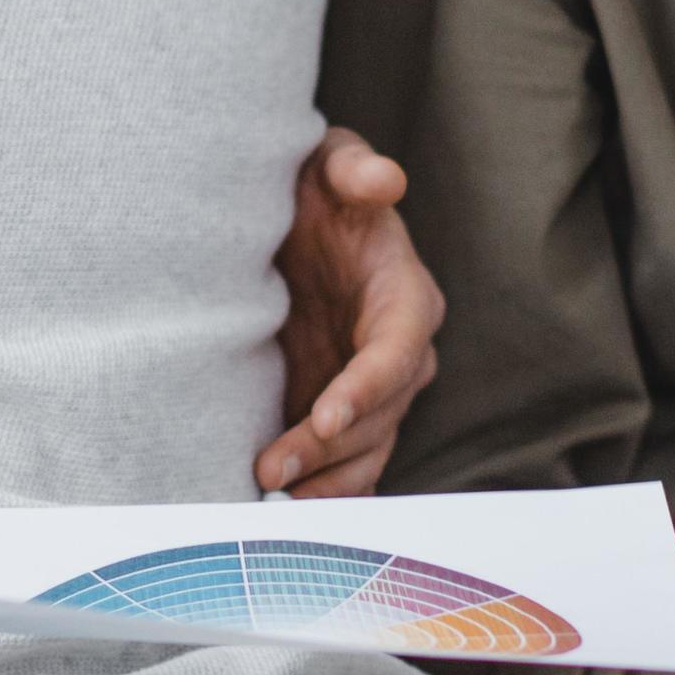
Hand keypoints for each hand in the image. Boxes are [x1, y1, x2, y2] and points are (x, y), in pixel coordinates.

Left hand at [258, 127, 444, 496]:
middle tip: (269, 470)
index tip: (324, 417)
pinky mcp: (340, 411)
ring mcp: (370, 388)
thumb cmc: (316, 186)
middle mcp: (399, 352)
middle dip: (330, 449)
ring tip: (271, 498)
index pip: (396, 352)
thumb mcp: (330, 161)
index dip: (365, 388)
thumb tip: (383, 180)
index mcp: (406, 297)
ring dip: (325, 481)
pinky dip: (321, 489)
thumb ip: (355, 168)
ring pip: (366, 450)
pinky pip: (344, 462)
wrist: (291, 218)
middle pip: (380, 416)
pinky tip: (282, 513)